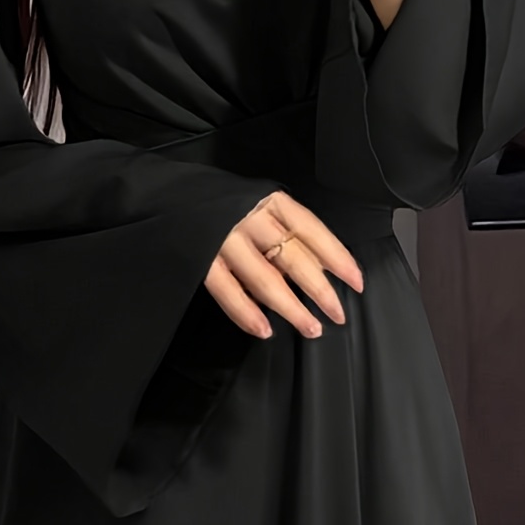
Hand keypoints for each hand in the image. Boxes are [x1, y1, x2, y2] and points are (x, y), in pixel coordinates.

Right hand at [205, 190, 365, 340]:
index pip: (312, 230)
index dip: (337, 257)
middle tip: (338, 314)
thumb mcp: (259, 207)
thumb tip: (321, 269)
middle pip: (293, 258)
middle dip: (320, 290)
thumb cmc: (222, 204)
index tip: (356, 281)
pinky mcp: (200, 259)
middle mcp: (249, 218)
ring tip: (311, 329)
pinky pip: (227, 291)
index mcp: (270, 202)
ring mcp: (223, 239)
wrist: (168, 195)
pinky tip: (263, 330)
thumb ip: (284, 233)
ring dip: (291, 308)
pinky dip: (246, 313)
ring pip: (265, 279)